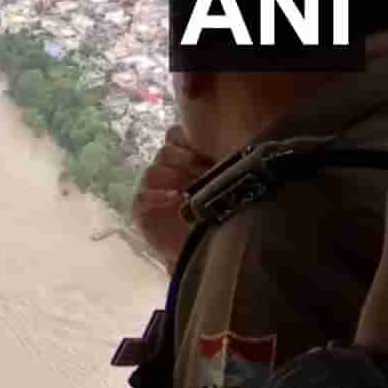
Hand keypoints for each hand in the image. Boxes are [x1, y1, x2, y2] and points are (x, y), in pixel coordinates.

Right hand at [131, 124, 215, 269]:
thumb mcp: (227, 187)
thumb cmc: (220, 217)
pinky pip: (143, 195)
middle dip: (185, 158)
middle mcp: (167, 170)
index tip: (210, 148)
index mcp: (185, 160)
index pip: (177, 136)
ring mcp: (153, 189)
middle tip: (205, 168)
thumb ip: (227, 167)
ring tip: (191, 186)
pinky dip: (157, 195)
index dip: (189, 138)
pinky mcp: (142, 208)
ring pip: (153, 170)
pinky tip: (175, 199)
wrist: (206, 252)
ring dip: (172, 175)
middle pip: (167, 150)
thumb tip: (246, 150)